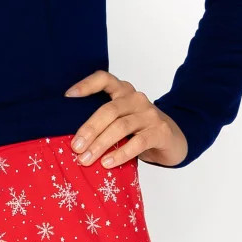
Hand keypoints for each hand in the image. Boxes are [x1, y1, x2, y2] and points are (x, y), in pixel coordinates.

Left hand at [64, 70, 187, 166]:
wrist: (173, 141)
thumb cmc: (139, 131)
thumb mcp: (121, 121)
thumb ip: (104, 123)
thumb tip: (74, 141)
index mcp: (123, 91)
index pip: (104, 79)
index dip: (86, 85)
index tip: (68, 97)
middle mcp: (136, 98)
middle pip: (109, 110)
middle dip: (90, 129)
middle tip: (75, 147)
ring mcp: (150, 114)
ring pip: (121, 126)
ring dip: (101, 144)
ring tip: (86, 159)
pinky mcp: (160, 131)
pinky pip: (138, 142)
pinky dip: (121, 153)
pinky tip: (108, 163)